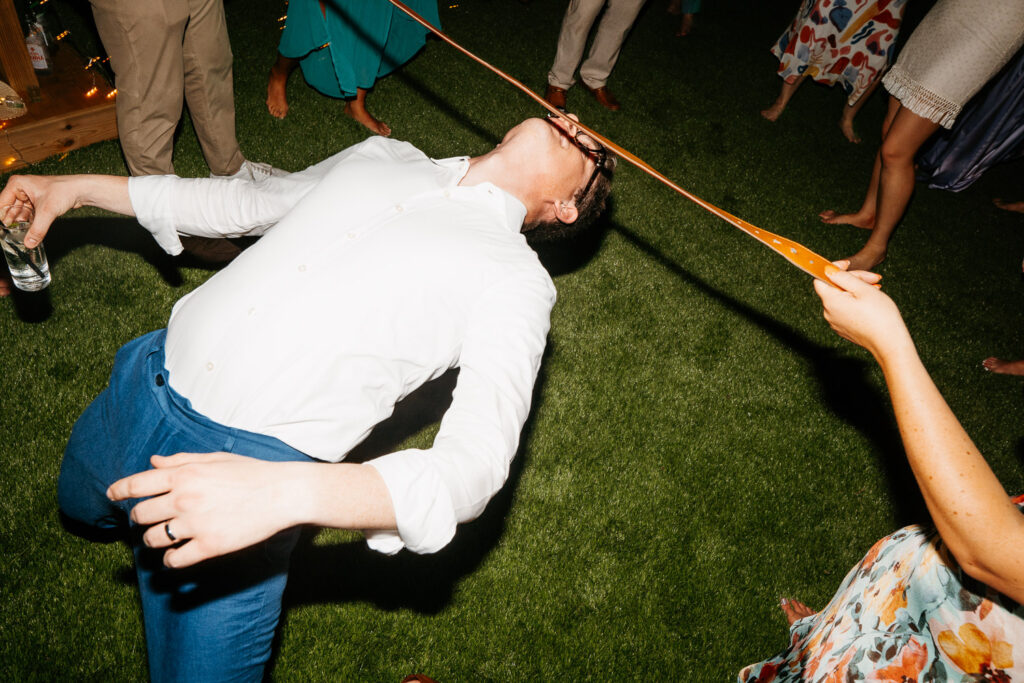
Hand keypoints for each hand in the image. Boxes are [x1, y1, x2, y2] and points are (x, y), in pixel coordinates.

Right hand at [0, 175, 83, 247]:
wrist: (81, 190)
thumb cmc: (64, 191)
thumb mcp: (47, 212)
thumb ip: (37, 229)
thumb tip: (29, 244)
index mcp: (17, 184)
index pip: (1, 204)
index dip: (1, 219)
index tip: (1, 231)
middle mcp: (21, 189)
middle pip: (9, 209)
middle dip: (10, 223)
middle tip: (9, 237)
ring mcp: (29, 196)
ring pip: (19, 213)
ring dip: (20, 224)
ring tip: (18, 236)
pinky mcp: (38, 202)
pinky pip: (28, 214)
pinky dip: (29, 223)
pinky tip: (29, 232)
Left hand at [107, 452, 303, 567]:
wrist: (282, 493)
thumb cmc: (251, 472)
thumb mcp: (215, 458)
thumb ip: (181, 461)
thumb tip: (153, 463)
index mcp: (184, 474)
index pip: (136, 484)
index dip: (118, 490)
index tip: (111, 496)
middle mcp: (184, 499)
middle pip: (140, 515)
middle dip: (141, 517)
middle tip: (151, 518)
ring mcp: (195, 524)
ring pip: (153, 540)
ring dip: (154, 539)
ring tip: (166, 537)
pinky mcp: (209, 546)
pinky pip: (175, 560)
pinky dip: (172, 560)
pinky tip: (179, 555)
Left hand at [813, 260, 907, 357]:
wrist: (889, 343)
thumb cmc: (879, 315)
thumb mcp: (862, 289)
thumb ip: (842, 277)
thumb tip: (827, 270)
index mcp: (830, 301)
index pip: (820, 279)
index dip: (833, 269)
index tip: (849, 265)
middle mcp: (828, 313)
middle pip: (835, 288)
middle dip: (853, 280)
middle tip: (874, 279)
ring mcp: (835, 323)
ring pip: (842, 298)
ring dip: (857, 290)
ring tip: (876, 289)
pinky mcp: (844, 329)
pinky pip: (846, 310)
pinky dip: (856, 303)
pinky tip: (872, 302)